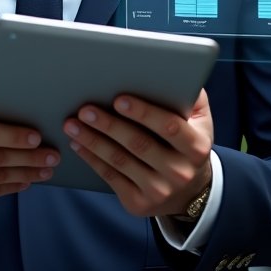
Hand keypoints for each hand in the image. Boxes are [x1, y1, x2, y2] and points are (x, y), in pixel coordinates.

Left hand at [63, 89, 213, 217]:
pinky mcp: (139, 203)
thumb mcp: (198, 117)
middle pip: (139, 145)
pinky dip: (91, 159)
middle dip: (109, 125)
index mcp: (197, 146)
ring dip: (92, 141)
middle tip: (85, 109)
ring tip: (72, 124)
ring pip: (120, 162)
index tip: (119, 99)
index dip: (144, 113)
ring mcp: (159, 192)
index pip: (169, 126)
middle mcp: (180, 172)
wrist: (189, 190)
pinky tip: (78, 144)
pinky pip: (110, 178)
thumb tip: (170, 67)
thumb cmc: (186, 139)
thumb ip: (189, 93)